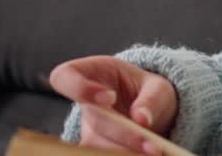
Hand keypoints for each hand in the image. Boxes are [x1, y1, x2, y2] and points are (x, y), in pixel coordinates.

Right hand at [49, 56, 178, 153]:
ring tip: (153, 153)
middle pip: (94, 120)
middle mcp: (85, 106)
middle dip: (124, 133)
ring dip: (125, 152)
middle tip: (153, 146)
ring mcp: (88, 132)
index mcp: (91, 74)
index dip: (80, 88)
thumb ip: (151, 98)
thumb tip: (141, 119)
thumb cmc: (148, 92)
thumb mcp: (157, 86)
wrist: (151, 113)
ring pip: (96, 146)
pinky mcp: (95, 151)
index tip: (110, 98)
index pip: (64, 77)